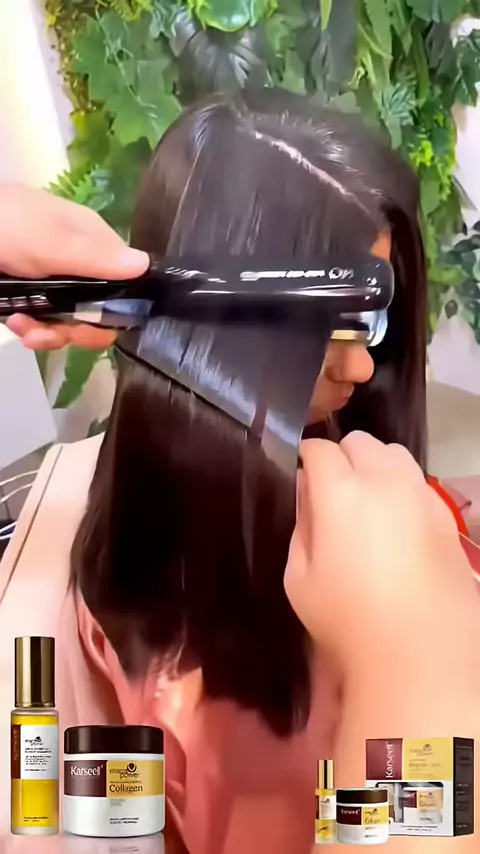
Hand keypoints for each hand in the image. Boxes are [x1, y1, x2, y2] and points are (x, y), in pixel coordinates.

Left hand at [0, 184, 148, 349]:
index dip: (116, 310)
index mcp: (90, 242)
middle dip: (79, 330)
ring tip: (23, 327)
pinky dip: (31, 329)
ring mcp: (50, 282)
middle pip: (99, 312)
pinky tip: (15, 323)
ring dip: (50, 333)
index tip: (96, 323)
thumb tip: (146, 266)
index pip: (126, 283)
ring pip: (70, 323)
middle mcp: (76, 264)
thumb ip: (93, 257)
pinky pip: (43, 324)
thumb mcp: (47, 240)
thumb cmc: (3, 225)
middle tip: (54, 332)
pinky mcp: (27, 297)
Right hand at [284, 431, 474, 669]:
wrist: (420, 651)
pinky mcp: (445, 515)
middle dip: (341, 457)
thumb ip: (301, 526)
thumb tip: (308, 495)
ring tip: (367, 502)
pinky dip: (401, 488)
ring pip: (394, 454)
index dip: (305, 458)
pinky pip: (417, 482)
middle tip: (332, 492)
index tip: (300, 478)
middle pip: (359, 441)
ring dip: (374, 466)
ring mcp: (420, 494)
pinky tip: (395, 525)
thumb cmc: (347, 618)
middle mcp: (384, 480)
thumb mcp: (299, 577)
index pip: (318, 449)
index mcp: (340, 491)